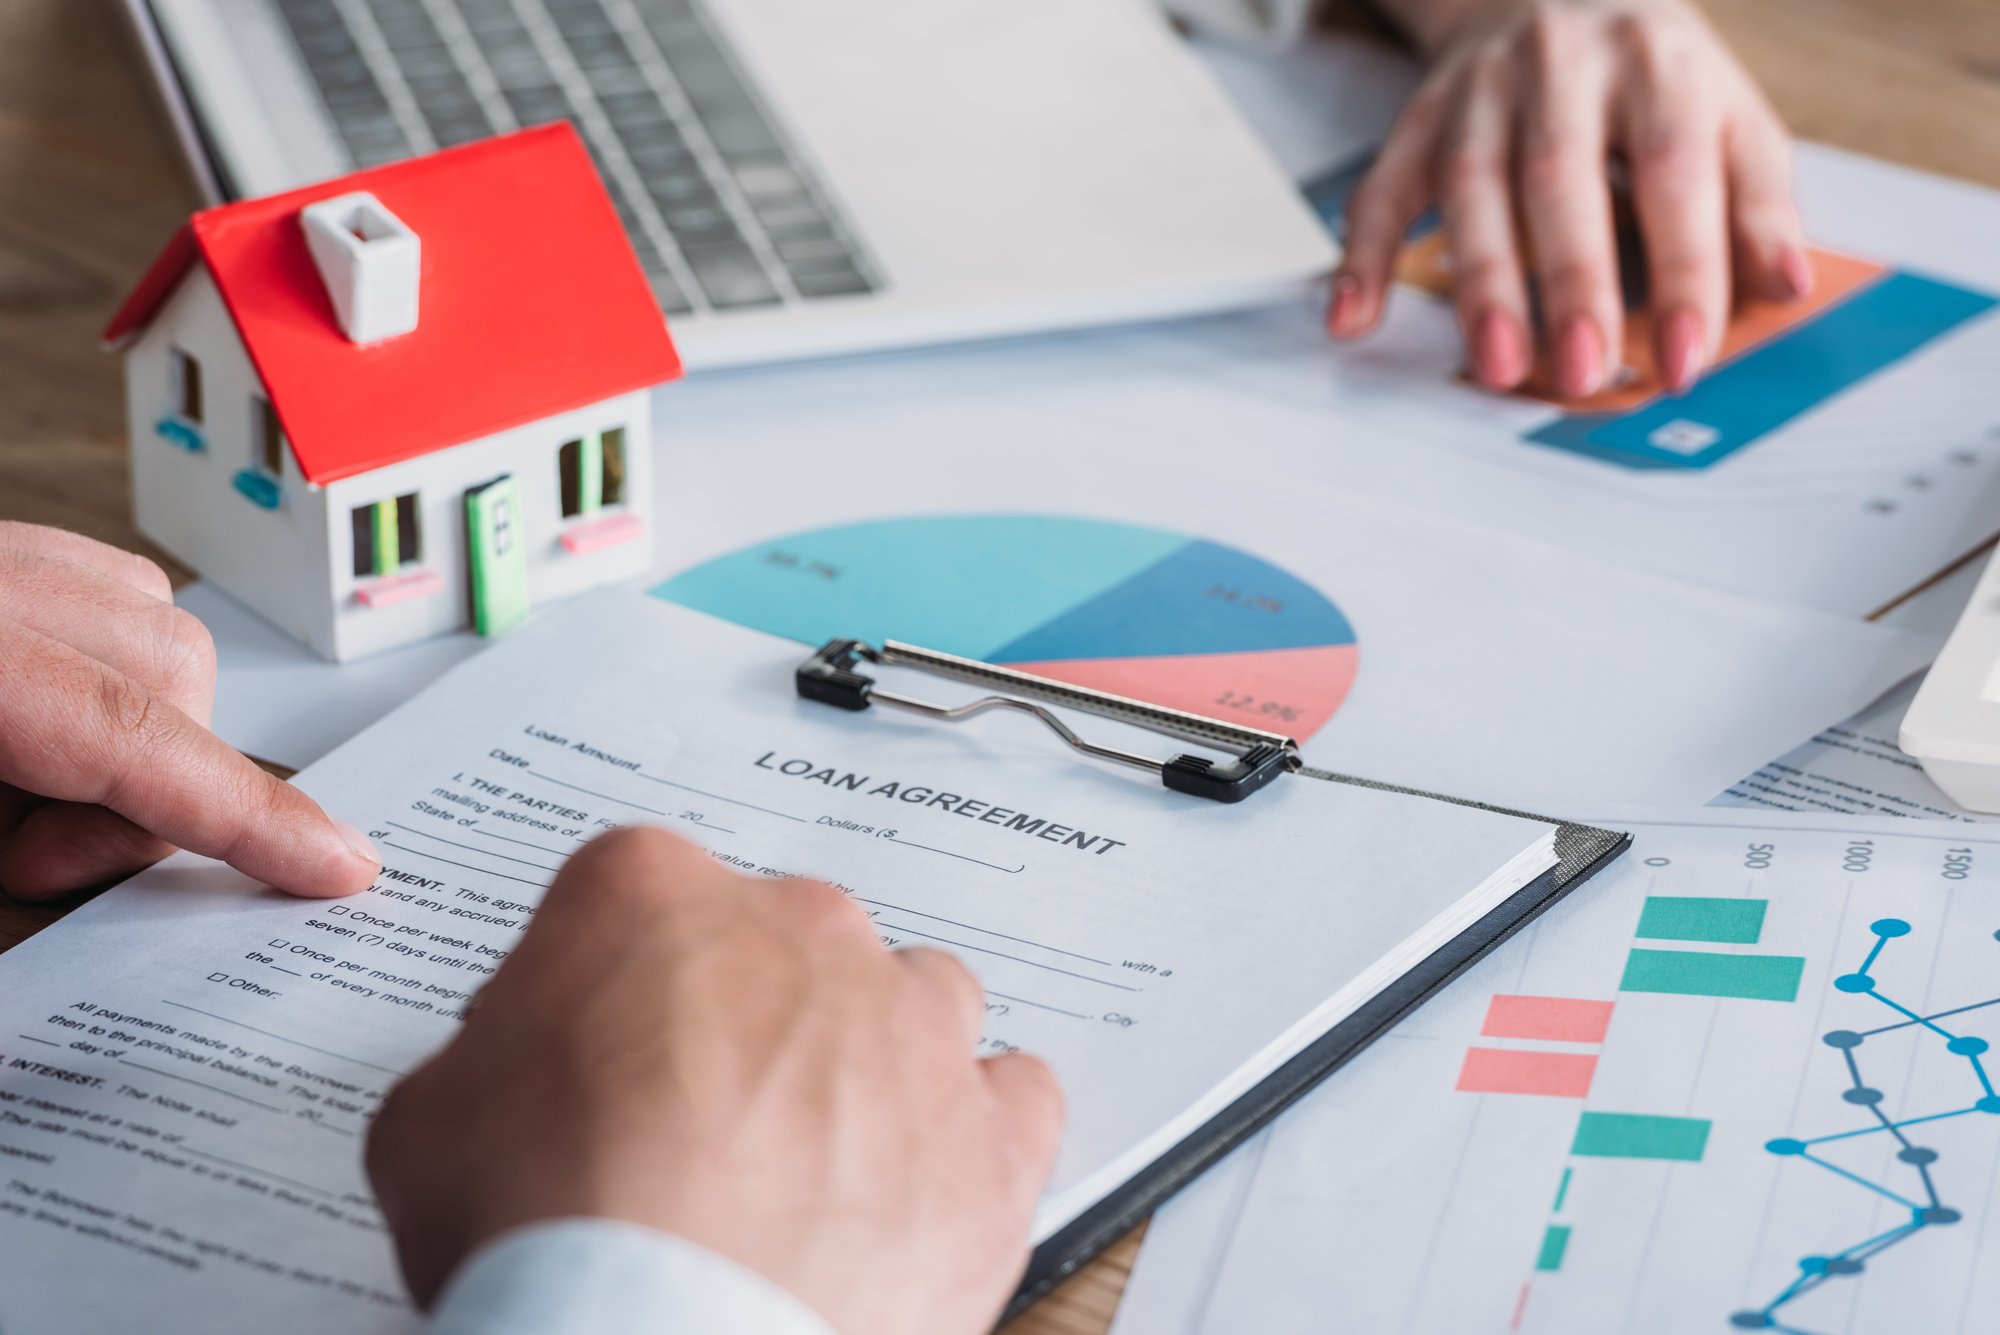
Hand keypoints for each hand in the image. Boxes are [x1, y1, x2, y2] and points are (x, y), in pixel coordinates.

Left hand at [0, 522, 378, 899]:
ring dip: (127, 728)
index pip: (135, 731)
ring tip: (11, 789)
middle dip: (149, 787)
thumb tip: (111, 848)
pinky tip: (19, 723)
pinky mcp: (6, 543)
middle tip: (33, 852)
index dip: (246, 814)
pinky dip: (98, 668)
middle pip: (177, 672)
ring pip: (159, 623)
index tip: (337, 866)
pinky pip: (108, 589)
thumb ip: (10, 836)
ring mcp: (4, 550)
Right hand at [366, 826, 1065, 1334]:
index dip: (617, 973)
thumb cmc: (551, 1227)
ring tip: (824, 1147)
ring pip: (916, 995)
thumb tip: (513, 1071)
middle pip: (788, 937)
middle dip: (754, 1006)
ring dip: (878, 1053)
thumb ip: (493, 1055)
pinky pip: (1014, 1094)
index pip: (638, 891)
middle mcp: (799, 932)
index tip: (608, 1032)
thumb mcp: (433, 1118)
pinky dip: (980, 1128)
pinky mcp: (991, 1133)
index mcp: (653, 897)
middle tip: (706, 1110)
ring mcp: (911, 1026)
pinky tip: (931, 1173)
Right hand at [1332, 0, 1808, 395]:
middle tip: (1583, 369)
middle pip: (1560, 178)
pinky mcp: (1418, 121)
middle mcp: (1562, 67)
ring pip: (1470, 187)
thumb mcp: (1728, 115)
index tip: (1685, 356)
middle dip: (1571, 282)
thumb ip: (1757, 201)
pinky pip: (1382, 190)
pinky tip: (1354, 316)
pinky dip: (1364, 256)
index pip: (1673, 172)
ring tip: (1498, 363)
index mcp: (1657, 64)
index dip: (1684, 271)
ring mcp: (1480, 92)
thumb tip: (1786, 285)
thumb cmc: (1647, 77)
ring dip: (1481, 283)